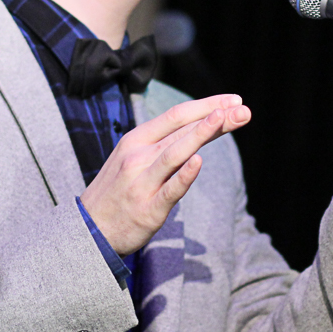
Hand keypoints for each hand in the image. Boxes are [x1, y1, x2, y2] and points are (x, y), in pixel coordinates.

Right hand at [80, 94, 250, 254]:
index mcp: (136, 140)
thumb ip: (164, 146)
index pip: (176, 115)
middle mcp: (138, 156)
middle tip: (243, 108)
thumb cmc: (118, 191)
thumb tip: (200, 129)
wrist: (89, 231)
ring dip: (202, 134)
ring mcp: (142, 182)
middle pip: (181, 130)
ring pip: (175, 152)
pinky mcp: (148, 208)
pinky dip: (185, 174)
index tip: (233, 100)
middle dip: (215, 117)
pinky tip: (200, 160)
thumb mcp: (133, 159)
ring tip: (224, 119)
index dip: (207, 105)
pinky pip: (170, 189)